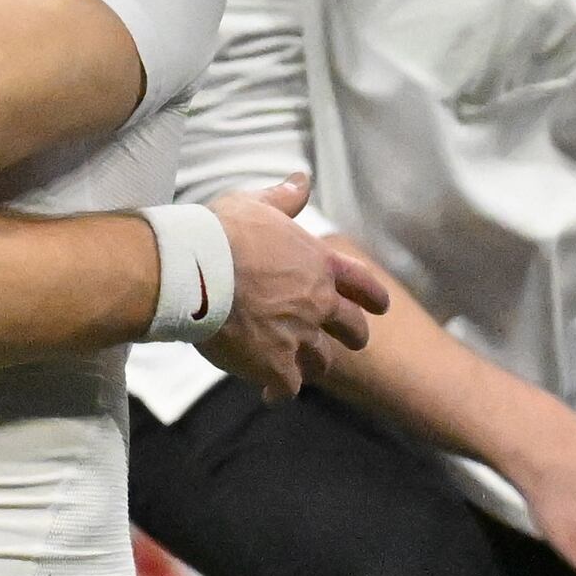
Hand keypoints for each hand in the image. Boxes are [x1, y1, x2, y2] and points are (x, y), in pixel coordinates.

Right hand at [199, 176, 386, 401]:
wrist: (195, 271)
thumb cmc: (223, 234)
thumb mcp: (257, 205)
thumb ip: (285, 198)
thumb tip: (302, 180)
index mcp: (319, 264)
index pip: (362, 283)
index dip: (373, 297)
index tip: (379, 308)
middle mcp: (318, 303)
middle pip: (351, 329)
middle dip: (351, 336)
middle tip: (348, 343)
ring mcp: (299, 336)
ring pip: (320, 361)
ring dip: (311, 364)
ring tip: (298, 369)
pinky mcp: (275, 365)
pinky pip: (287, 388)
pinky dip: (280, 392)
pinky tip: (270, 395)